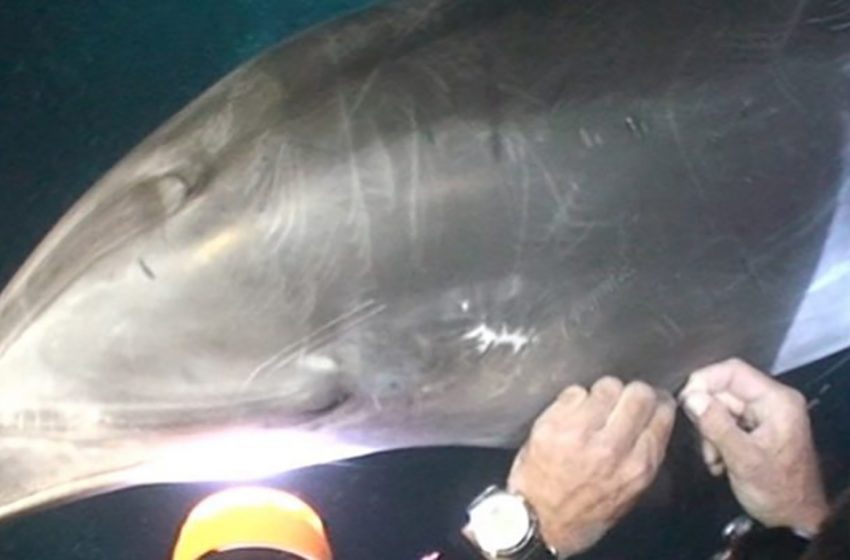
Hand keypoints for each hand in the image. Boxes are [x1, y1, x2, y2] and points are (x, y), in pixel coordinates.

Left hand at [508, 378, 674, 555]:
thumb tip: (654, 422)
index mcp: (637, 467)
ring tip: (593, 409)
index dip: (657, 402)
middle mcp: (612, 447)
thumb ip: (644, 457)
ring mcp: (580, 433)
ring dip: (601, 394)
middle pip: (638, 392)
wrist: (537, 521)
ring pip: (607, 386)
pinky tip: (570, 415)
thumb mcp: (628, 494)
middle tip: (620, 401)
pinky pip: (575, 391)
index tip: (651, 401)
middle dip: (631, 392)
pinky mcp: (552, 424)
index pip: (661, 413)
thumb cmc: (583, 513)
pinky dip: (574, 399)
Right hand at [680, 358, 828, 534]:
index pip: (733, 372)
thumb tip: (690, 397)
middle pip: (724, 390)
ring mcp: (764, 415)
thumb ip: (716, 425)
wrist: (795, 519)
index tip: (684, 401)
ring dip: (710, 432)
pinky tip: (719, 461)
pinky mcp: (756, 429)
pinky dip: (716, 439)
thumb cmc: (776, 490)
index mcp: (776, 401)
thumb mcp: (744, 458)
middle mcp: (771, 401)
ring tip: (714, 458)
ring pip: (721, 407)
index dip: (704, 380)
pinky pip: (726, 422)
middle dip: (707, 415)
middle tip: (702, 441)